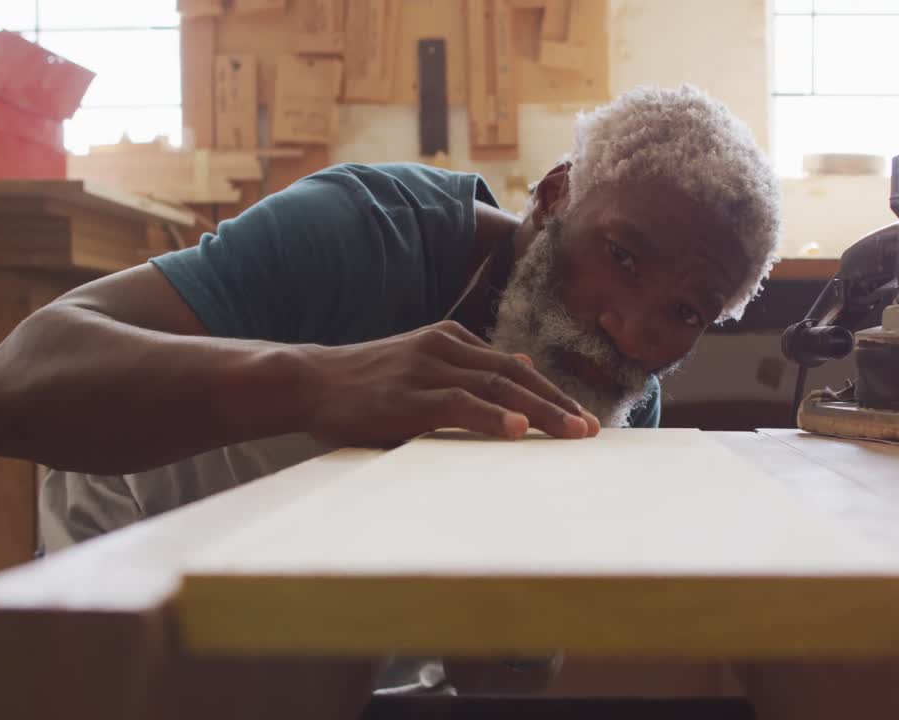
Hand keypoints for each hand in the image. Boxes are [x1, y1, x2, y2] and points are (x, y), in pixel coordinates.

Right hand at [299, 320, 599, 445]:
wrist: (306, 380)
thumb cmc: (365, 383)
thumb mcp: (423, 364)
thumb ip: (469, 366)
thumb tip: (519, 362)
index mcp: (451, 340)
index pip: (515, 366)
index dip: (552, 391)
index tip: (584, 418)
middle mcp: (444, 346)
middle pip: (516, 373)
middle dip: (558, 402)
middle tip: (592, 430)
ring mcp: (425, 368)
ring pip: (496, 386)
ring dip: (540, 411)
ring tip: (573, 433)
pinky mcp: (405, 396)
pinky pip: (458, 404)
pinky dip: (491, 416)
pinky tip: (517, 430)